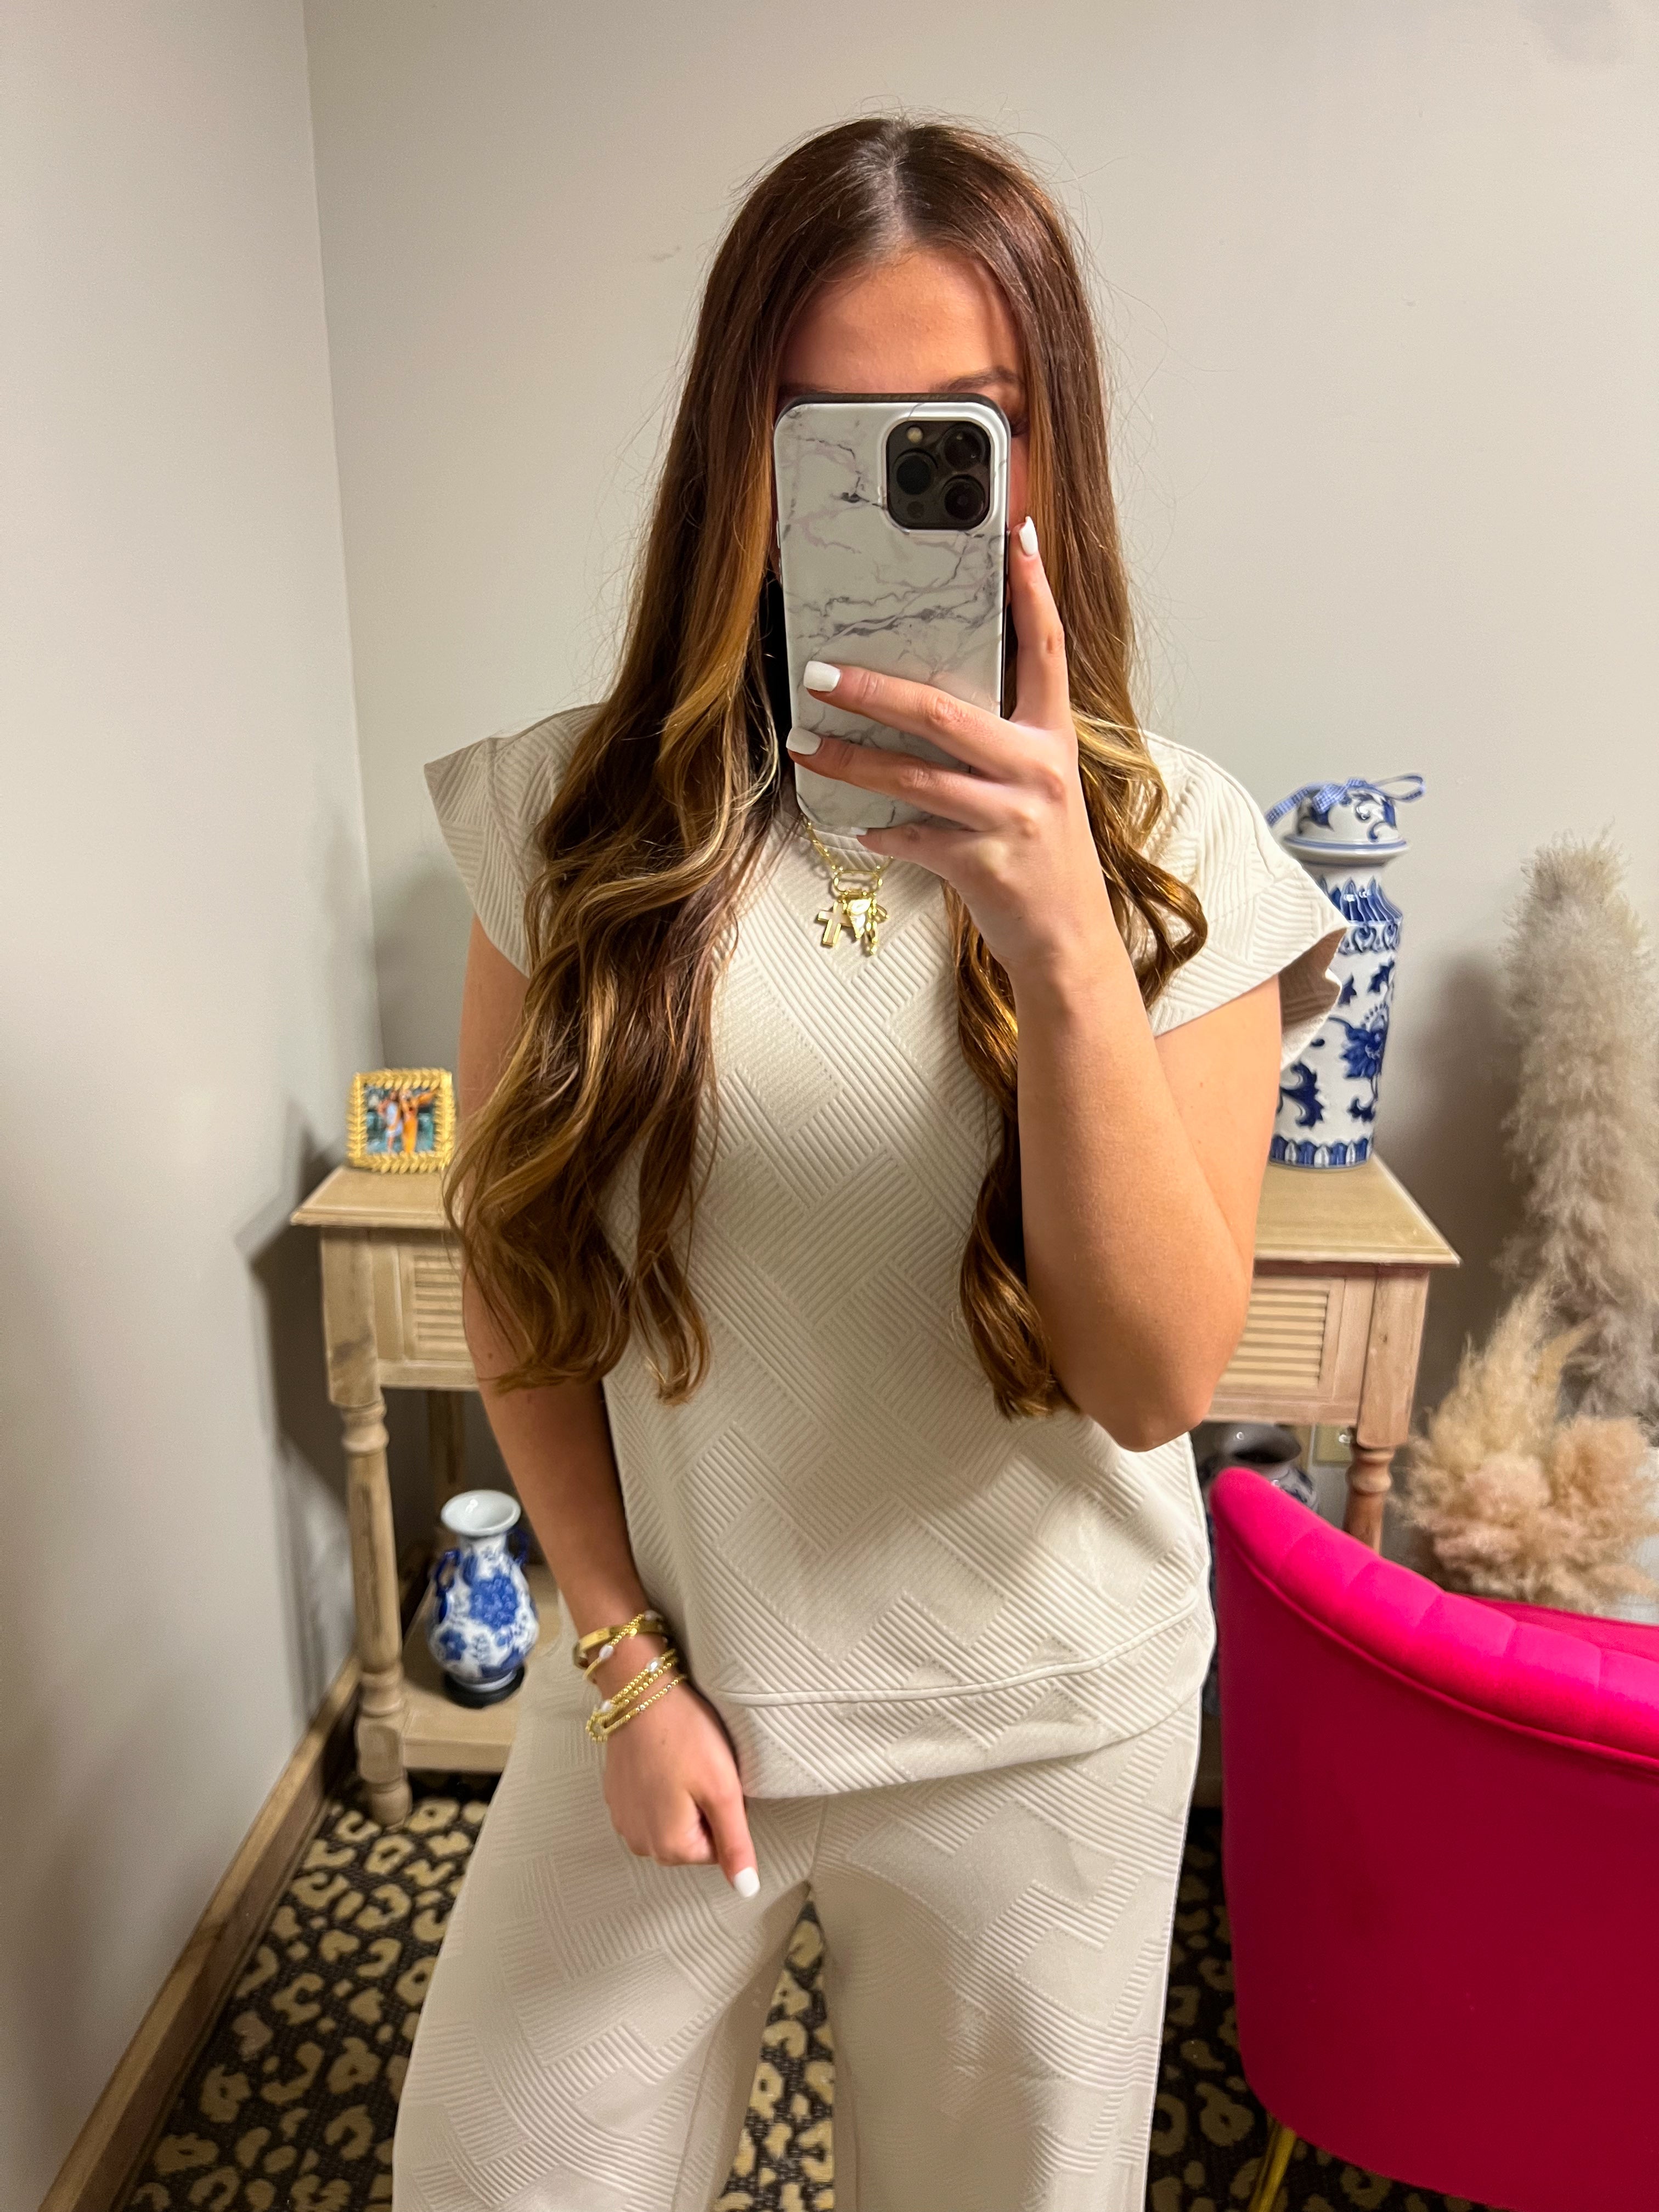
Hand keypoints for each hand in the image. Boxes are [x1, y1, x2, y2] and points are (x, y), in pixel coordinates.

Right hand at [596, 1645, 758, 1895]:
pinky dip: (659, 1786)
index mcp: (670, 1847)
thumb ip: (735, 1845)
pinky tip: (662, 1758)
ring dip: (680, 1798)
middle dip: (701, 1809)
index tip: (715, 1781)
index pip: (717, 1850)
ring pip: (670, 1822)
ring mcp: (623, 1820)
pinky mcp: (615, 1796)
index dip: (724, 1813)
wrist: (640, 1693)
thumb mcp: (723, 1789)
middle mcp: (640, 1842)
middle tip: (700, 1769)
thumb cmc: (685, 1736)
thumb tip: (746, 1890)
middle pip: (692, 1839)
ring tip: (681, 1761)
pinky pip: (649, 1805)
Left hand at [787, 517, 1115, 985]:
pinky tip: (853, 826)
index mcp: (1052, 738)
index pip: (1046, 648)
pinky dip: (879, 831)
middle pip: (946, 712)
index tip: (1015, 536)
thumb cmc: (1042, 856)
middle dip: (875, 690)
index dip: (1032, 591)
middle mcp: (1037, 770)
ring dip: (852, 761)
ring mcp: (1012, 818)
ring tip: (807, 744)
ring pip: (915, 777)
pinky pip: (914, 838)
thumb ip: (999, 741)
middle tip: (821, 673)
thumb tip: (926, 701)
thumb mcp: (1036, 786)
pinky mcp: (984, 864)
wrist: (1068, 941)